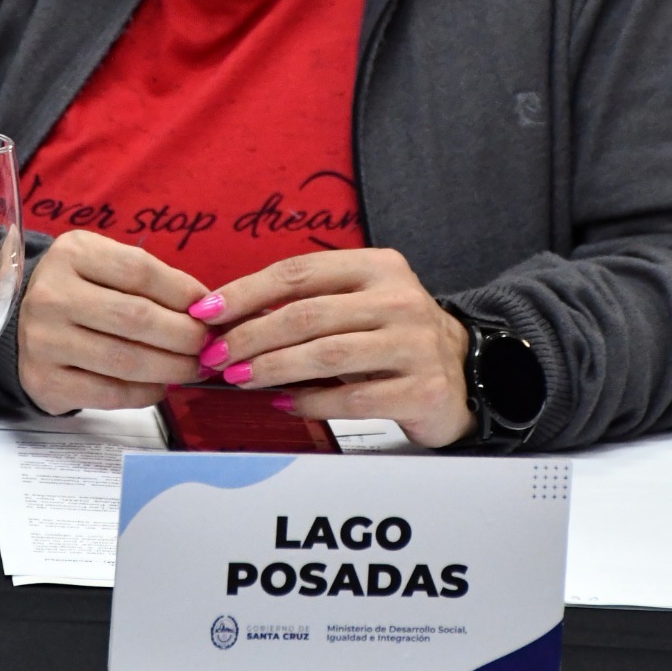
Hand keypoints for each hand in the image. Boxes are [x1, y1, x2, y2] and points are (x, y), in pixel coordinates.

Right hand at [17, 230, 208, 413]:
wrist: (21, 322)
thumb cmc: (80, 290)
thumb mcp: (105, 265)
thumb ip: (151, 280)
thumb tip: (205, 308)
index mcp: (72, 254)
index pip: (139, 271)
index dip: (183, 293)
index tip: (209, 310)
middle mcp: (51, 295)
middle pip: (135, 318)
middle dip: (184, 336)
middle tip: (208, 345)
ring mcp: (43, 341)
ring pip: (125, 361)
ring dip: (171, 368)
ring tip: (193, 368)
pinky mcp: (43, 381)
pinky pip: (108, 394)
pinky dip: (144, 393)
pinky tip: (160, 386)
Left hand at [192, 249, 474, 447]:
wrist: (464, 371)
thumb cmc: (392, 335)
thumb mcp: (358, 302)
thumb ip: (306, 302)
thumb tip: (229, 319)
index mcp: (377, 266)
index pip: (298, 272)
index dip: (246, 291)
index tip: (207, 311)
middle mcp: (399, 299)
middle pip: (307, 314)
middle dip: (251, 336)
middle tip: (216, 355)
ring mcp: (415, 343)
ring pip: (328, 355)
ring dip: (274, 368)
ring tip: (239, 379)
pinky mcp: (424, 388)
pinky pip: (354, 397)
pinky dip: (312, 402)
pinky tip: (284, 404)